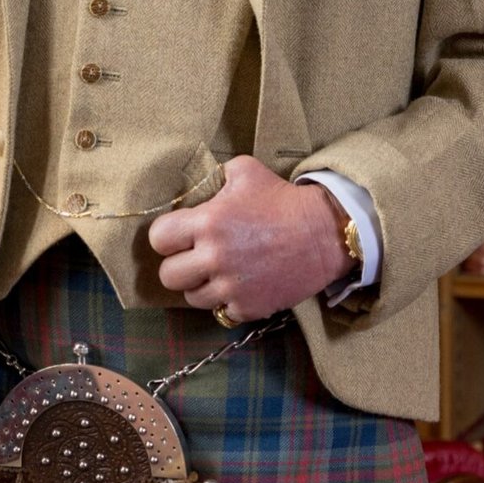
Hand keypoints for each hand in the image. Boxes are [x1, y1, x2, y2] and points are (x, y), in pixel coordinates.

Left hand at [147, 158, 355, 320]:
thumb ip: (214, 177)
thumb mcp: (245, 171)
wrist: (325, 234)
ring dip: (201, 285)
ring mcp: (231, 286)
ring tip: (219, 272)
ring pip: (191, 298)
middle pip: (167, 276)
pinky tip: (240, 285)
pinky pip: (221, 311)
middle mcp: (214, 257)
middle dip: (179, 265)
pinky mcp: (248, 307)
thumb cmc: (283, 199)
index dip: (167, 237)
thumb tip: (196, 187)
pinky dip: (227, 301)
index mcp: (207, 222)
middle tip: (196, 257)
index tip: (180, 235)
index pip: (158, 239)